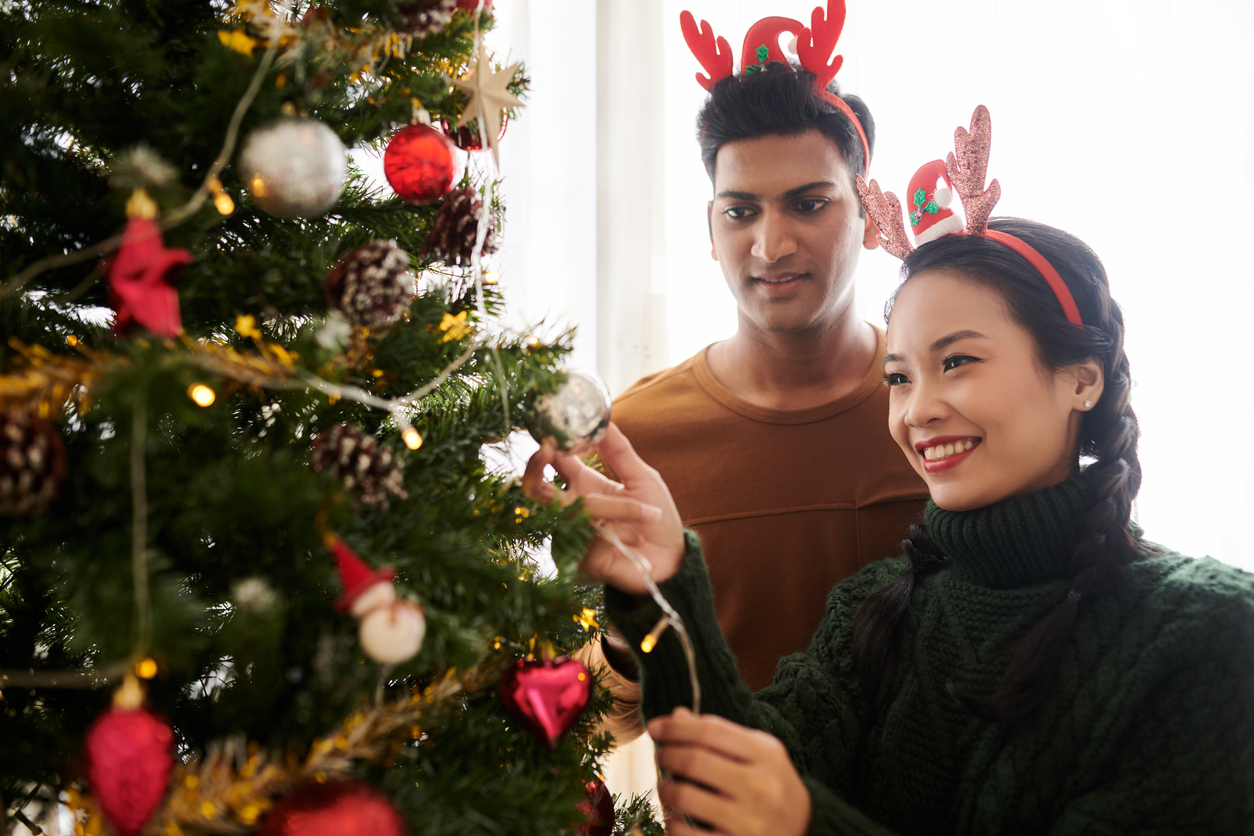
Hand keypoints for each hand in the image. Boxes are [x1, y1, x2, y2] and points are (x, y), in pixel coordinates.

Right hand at [521, 422, 684, 594]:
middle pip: (537, 488)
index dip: (549, 447)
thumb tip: (604, 419)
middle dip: (535, 468)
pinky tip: (636, 541)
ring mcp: (572, 532)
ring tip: (649, 513)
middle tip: (546, 449)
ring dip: (616, 508)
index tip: (550, 431)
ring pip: (574, 509)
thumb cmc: (658, 518)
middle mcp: (573, 507)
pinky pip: (588, 535)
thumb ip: (619, 451)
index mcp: (585, 484)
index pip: (557, 463)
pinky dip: (619, 532)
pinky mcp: (577, 557)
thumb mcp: (643, 477)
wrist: (671, 559)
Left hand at [648, 708, 811, 835]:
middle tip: (659, 754)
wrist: (807, 830)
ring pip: (686, 797)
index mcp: (766, 755)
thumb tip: (677, 715)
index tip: (655, 727)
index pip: (711, 731)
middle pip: (695, 761)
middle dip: (667, 754)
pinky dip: (672, 823)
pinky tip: (675, 816)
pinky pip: (687, 835)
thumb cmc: (773, 785)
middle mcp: (760, 787)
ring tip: (665, 785)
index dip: (676, 727)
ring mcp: (749, 821)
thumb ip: (721, 733)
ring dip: (665, 788)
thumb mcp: (759, 752)